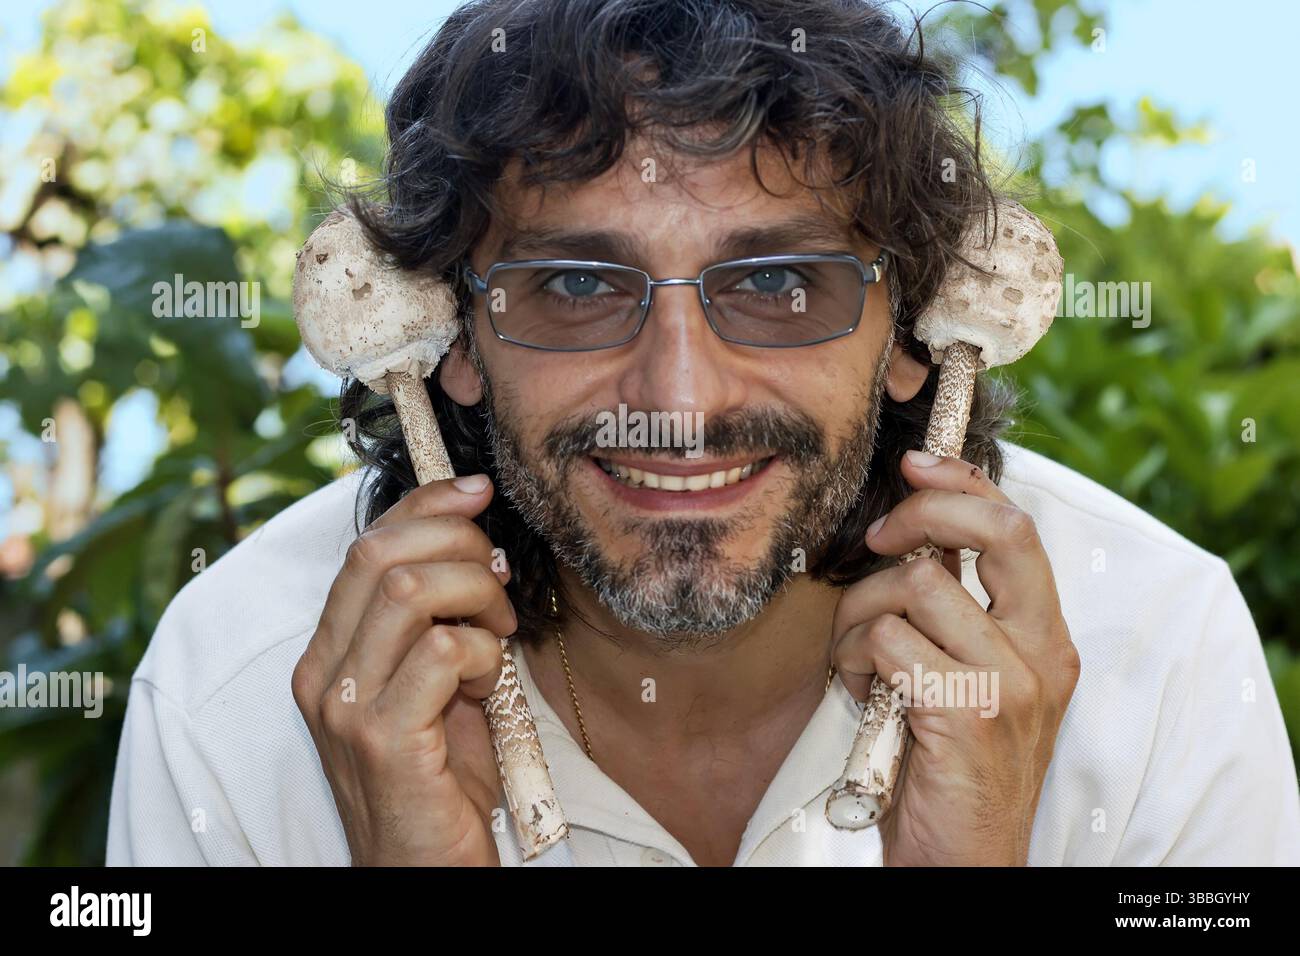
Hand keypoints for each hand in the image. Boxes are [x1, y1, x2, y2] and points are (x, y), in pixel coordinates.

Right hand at [291, 475, 516, 865]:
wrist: (426, 869)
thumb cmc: (440, 777)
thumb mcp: (432, 684)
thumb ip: (433, 623)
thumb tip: (471, 546)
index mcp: (329, 652)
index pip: (366, 545)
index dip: (425, 505)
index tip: (477, 492)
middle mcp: (322, 673)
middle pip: (378, 553)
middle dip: (455, 542)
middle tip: (497, 578)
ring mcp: (345, 706)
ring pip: (407, 592)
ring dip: (473, 596)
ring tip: (497, 632)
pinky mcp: (381, 740)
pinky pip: (438, 651)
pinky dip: (478, 651)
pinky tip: (486, 682)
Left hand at [831, 450, 1079, 865]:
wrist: (962, 861)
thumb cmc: (950, 768)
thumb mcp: (969, 682)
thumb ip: (957, 621)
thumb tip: (907, 549)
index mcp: (1047, 639)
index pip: (1018, 529)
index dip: (965, 485)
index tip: (917, 466)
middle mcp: (1042, 653)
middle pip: (995, 532)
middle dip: (924, 514)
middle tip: (880, 538)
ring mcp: (1010, 682)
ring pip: (916, 587)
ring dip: (862, 613)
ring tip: (857, 660)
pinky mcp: (968, 712)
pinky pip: (888, 642)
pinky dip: (854, 660)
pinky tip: (861, 694)